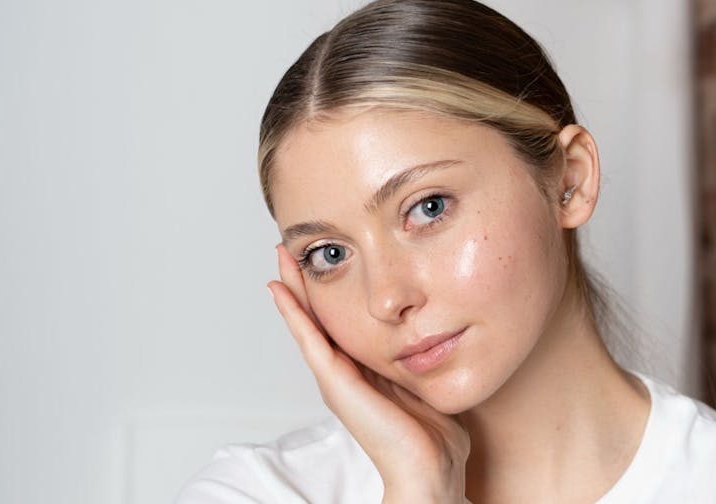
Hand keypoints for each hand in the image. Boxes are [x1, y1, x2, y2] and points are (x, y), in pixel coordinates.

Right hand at [269, 244, 471, 503]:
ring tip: (280, 257)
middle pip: (316, 317)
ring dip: (292, 288)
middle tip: (288, 248)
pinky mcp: (336, 383)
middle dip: (303, 282)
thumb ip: (421, 359)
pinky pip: (310, 340)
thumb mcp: (424, 380)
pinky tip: (280, 290)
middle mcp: (344, 372)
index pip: (338, 321)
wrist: (428, 468)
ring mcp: (336, 378)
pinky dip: (294, 314)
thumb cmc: (433, 436)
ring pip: (307, 322)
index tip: (320, 260)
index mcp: (364, 370)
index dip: (326, 291)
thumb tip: (435, 336)